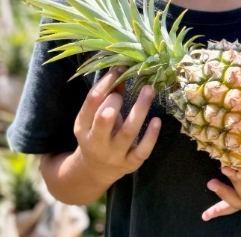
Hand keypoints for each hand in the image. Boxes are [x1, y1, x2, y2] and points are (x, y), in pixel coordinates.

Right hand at [72, 66, 160, 185]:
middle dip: (117, 100)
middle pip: (105, 118)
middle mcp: (96, 141)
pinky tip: (157, 120)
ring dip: (140, 110)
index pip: (92, 101)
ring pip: (128, 132)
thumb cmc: (97, 134)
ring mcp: (114, 154)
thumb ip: (109, 95)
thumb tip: (123, 68)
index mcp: (83, 126)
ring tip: (150, 90)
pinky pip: (141, 150)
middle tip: (131, 85)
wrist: (95, 171)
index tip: (120, 68)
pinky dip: (150, 136)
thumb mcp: (95, 117)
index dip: (106, 82)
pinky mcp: (129, 164)